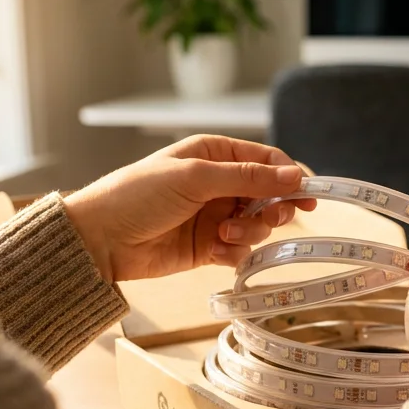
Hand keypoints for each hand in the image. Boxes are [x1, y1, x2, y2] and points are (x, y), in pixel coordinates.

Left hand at [62, 135, 314, 281]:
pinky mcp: (207, 247)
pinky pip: (239, 251)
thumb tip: (296, 175)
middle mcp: (218, 184)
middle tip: (269, 218)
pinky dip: (234, 253)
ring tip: (223, 235)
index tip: (308, 195)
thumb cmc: (138, 195)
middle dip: (273, 208)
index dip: (290, 176)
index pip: (267, 160)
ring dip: (249, 233)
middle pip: (269, 195)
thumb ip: (248, 177)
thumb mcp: (195, 177)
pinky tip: (215, 251)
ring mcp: (214, 216)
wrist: (100, 239)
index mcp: (214, 155)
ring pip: (257, 226)